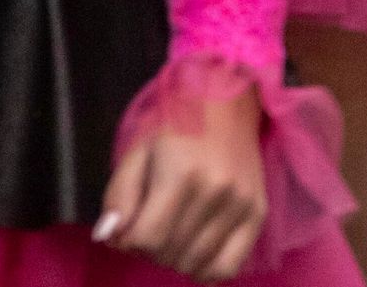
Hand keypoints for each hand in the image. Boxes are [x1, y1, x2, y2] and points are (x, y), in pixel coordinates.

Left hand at [95, 79, 265, 282]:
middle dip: (149, 249)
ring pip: (195, 265)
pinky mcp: (258, 213)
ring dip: (174, 258)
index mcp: (181, 174)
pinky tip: (195, 253)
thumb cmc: (177, 123)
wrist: (227, 97)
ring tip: (173, 233)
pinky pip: (228, 267)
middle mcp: (216, 192)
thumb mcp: (138, 151)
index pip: (147, 240)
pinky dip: (206, 271)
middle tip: (151, 225)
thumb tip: (108, 237)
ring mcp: (241, 204)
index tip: (130, 226)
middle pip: (169, 254)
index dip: (129, 241)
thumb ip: (119, 196)